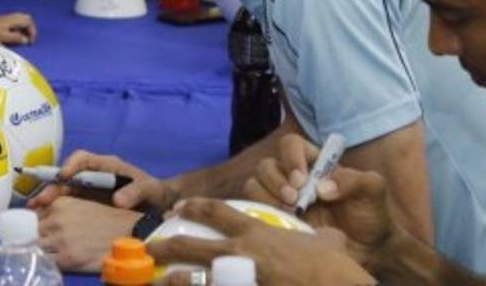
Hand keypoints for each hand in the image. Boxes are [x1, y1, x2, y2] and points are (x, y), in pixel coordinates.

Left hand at [0, 11, 36, 45]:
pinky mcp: (1, 22)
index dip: (32, 31)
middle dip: (30, 29)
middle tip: (28, 40)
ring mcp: (6, 19)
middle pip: (26, 19)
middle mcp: (10, 17)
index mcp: (12, 19)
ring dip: (24, 29)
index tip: (30, 42)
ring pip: (21, 21)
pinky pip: (15, 23)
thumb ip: (15, 38)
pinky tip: (13, 38)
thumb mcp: (2, 37)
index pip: (28, 21)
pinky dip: (18, 29)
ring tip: (22, 40)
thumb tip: (26, 40)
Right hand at [27, 150, 176, 211]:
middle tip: (41, 200)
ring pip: (64, 191)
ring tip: (35, 210)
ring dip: (49, 199)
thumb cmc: (153, 192)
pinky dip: (56, 210)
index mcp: (106, 165)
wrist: (159, 207)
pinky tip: (44, 219)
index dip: (71, 165)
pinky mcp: (87, 205)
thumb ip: (135, 191)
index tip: (64, 176)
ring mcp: (89, 191)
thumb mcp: (148, 189)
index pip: (83, 158)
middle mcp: (93, 175)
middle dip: (53, 186)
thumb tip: (118, 200)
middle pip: (68, 176)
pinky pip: (68, 205)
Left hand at [35, 196, 139, 272]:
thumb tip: (36, 217)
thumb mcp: (81, 205)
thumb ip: (59, 210)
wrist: (129, 234)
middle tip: (32, 245)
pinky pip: (47, 262)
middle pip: (30, 231)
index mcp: (60, 203)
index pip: (32, 215)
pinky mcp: (68, 258)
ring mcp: (61, 239)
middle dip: (31, 238)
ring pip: (35, 247)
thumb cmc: (107, 220)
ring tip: (38, 256)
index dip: (30, 225)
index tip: (29, 231)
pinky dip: (45, 264)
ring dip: (36, 252)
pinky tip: (50, 264)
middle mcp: (57, 219)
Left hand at [151, 199, 373, 285]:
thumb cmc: (337, 268)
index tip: (176, 210)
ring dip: (172, 281)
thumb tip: (326, 236)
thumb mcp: (326, 242)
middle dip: (164, 247)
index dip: (192, 207)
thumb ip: (315, 237)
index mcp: (257, 232)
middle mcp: (241, 254)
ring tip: (158, 282)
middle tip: (148, 248)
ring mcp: (240, 282)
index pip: (215, 211)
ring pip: (193, 280)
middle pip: (190, 246)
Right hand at [246, 136, 393, 266]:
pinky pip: (254, 212)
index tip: (301, 179)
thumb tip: (322, 188)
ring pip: (254, 186)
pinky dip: (262, 216)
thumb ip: (354, 180)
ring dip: (267, 198)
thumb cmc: (370, 213)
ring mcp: (281, 201)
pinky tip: (283, 226)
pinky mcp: (275, 222)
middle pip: (266, 165)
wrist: (370, 249)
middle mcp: (292, 178)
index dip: (291, 157)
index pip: (290, 145)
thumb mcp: (372, 190)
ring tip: (290, 215)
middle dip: (275, 181)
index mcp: (313, 163)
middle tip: (295, 200)